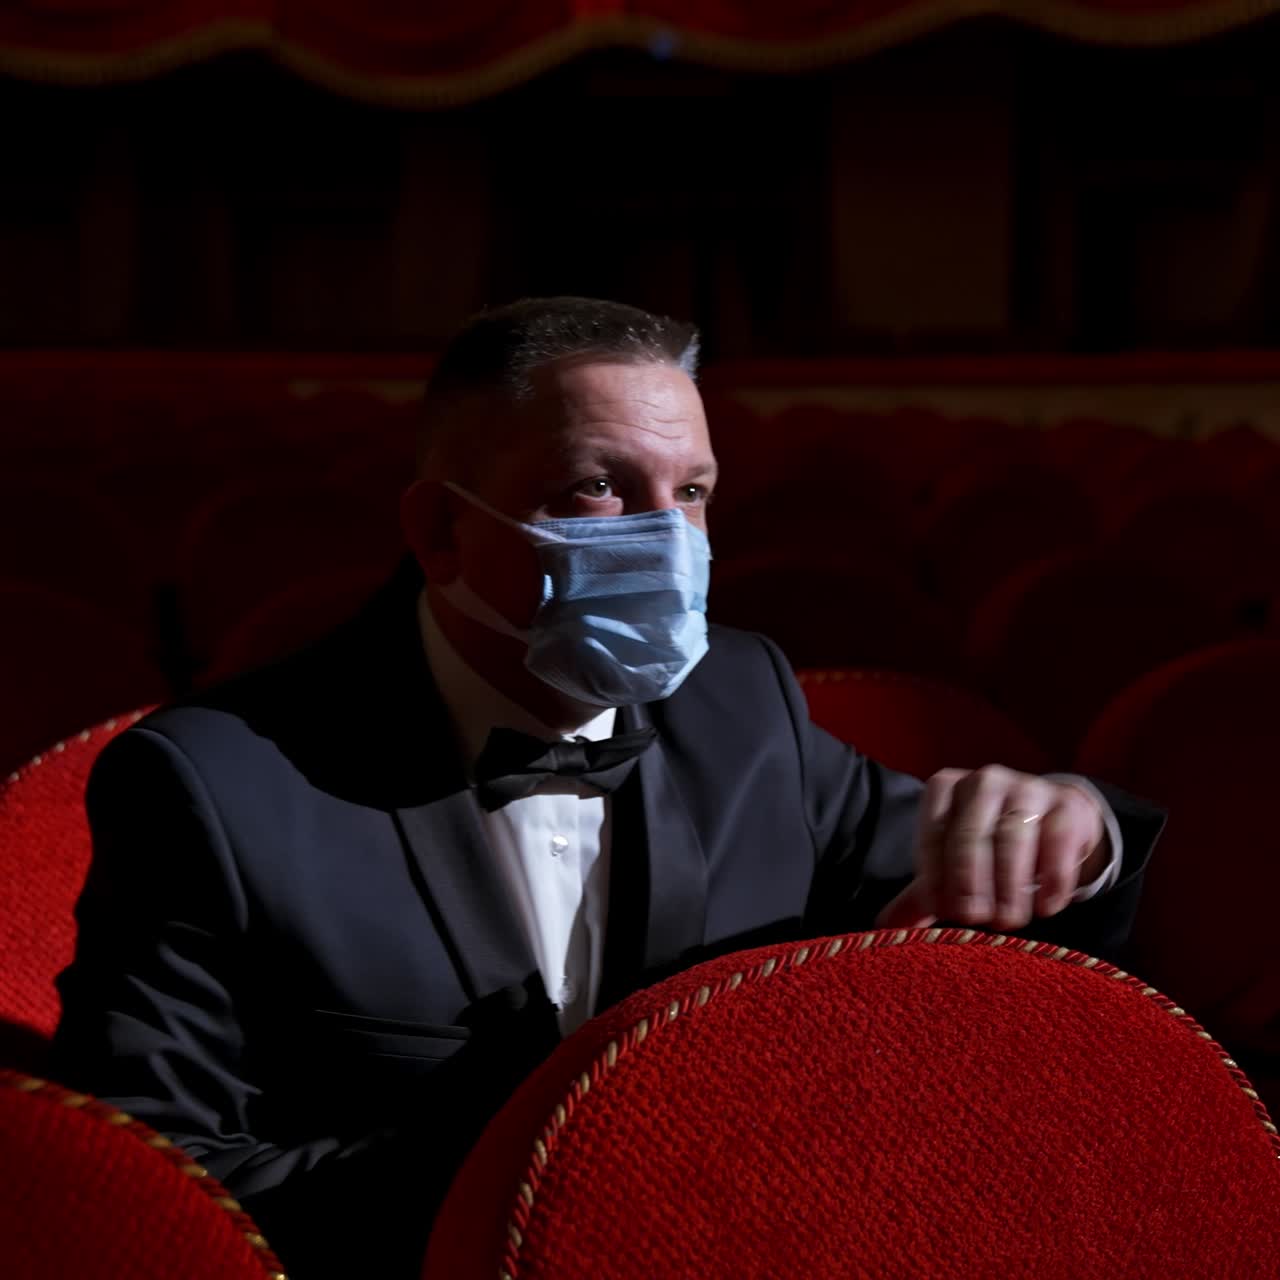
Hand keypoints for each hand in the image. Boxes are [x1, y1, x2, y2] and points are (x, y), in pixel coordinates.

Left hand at [876, 765, 1107, 931]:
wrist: (1053, 821)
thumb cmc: (989, 845)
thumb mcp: (953, 862)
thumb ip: (922, 892)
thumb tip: (884, 927)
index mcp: (945, 788)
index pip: (933, 832)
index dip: (935, 875)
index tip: (942, 910)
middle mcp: (984, 780)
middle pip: (971, 834)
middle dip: (970, 880)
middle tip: (975, 919)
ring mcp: (1028, 787)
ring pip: (1013, 836)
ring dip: (1009, 884)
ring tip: (1008, 920)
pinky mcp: (1067, 804)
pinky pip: (1058, 840)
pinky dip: (1051, 878)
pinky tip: (1046, 907)